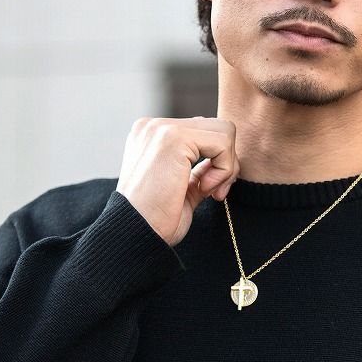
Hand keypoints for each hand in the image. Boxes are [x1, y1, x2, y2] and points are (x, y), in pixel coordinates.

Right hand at [116, 117, 238, 246]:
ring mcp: (162, 128)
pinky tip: (205, 188)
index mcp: (152, 136)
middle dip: (226, 162)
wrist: (134, 235)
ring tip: (208, 191)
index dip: (217, 162)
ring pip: (225, 131)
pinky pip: (223, 143)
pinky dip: (224, 169)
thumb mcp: (181, 188)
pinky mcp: (174, 137)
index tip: (210, 191)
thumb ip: (198, 171)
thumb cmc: (155, 220)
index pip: (203, 132)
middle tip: (214, 192)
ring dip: (227, 166)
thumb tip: (223, 161)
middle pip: (217, 128)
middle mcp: (153, 126)